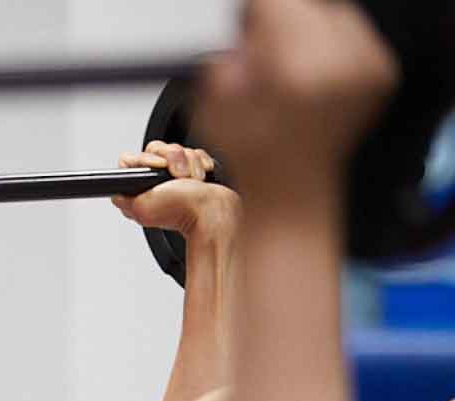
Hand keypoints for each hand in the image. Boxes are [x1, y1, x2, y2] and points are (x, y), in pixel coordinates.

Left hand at [112, 142, 239, 238]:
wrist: (211, 210)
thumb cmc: (180, 211)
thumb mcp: (140, 207)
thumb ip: (122, 196)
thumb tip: (113, 190)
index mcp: (140, 186)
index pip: (133, 158)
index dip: (146, 159)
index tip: (159, 167)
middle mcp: (156, 179)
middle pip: (156, 148)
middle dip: (172, 159)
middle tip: (178, 177)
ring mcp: (175, 173)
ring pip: (177, 149)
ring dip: (188, 163)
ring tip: (191, 180)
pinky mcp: (193, 168)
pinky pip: (195, 152)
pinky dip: (199, 163)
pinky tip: (199, 178)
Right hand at [199, 0, 398, 186]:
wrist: (292, 187)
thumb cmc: (254, 157)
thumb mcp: (214, 107)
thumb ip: (223, 60)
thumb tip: (243, 37)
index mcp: (293, 72)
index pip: (271, 2)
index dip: (252, 18)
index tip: (246, 35)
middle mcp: (339, 65)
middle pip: (304, 4)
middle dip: (280, 25)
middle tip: (266, 57)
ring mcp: (366, 68)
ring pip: (332, 14)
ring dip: (308, 33)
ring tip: (293, 71)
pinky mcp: (380, 72)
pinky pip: (353, 34)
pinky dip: (332, 47)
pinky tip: (316, 77)